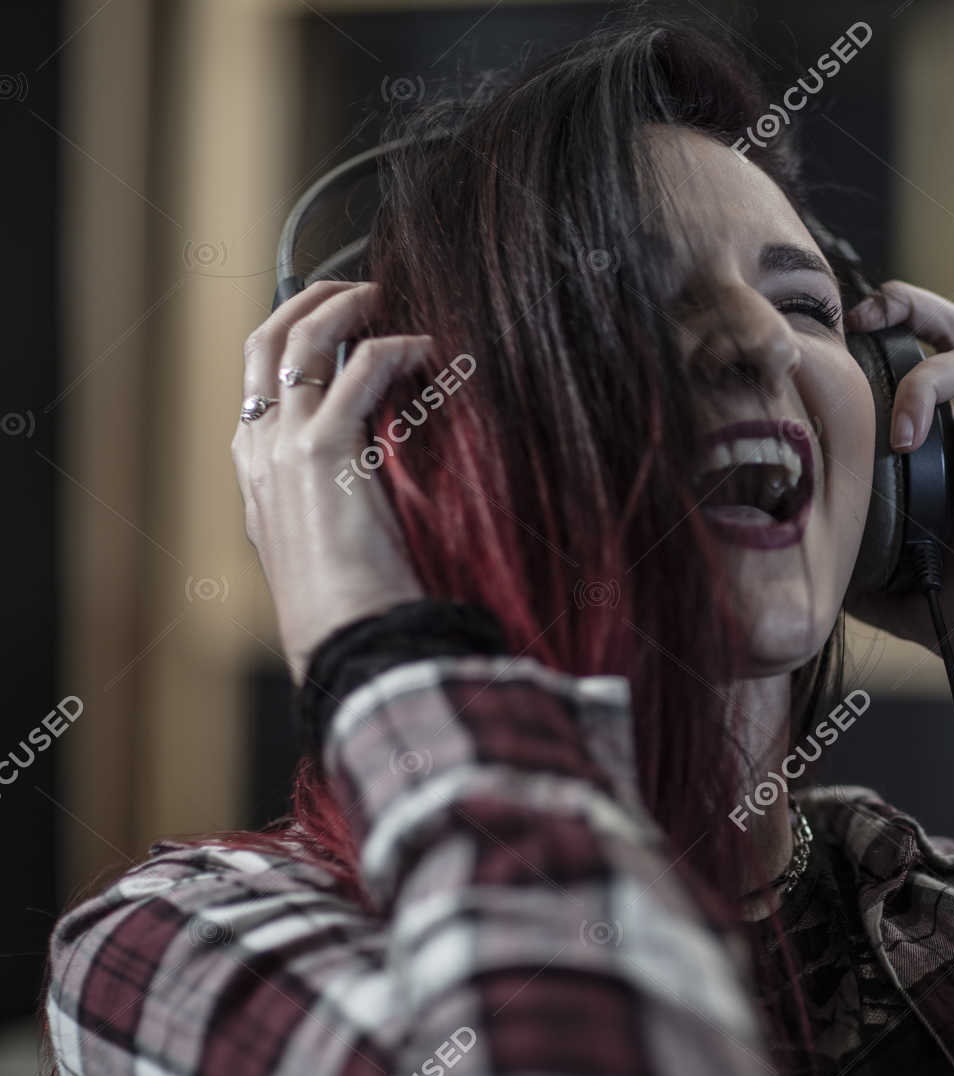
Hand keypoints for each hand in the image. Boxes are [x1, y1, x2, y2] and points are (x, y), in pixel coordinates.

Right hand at [233, 281, 434, 681]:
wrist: (348, 640)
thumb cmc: (351, 605)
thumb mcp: (326, 541)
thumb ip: (335, 494)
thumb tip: (374, 473)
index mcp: (253, 469)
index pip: (257, 378)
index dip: (295, 336)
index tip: (339, 320)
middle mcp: (258, 449)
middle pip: (266, 342)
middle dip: (309, 301)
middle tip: (359, 287)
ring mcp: (284, 447)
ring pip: (305, 341)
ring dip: (349, 306)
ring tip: (392, 298)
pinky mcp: (325, 452)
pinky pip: (361, 370)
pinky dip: (396, 347)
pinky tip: (429, 350)